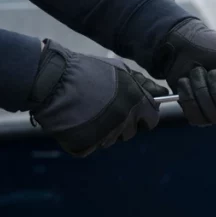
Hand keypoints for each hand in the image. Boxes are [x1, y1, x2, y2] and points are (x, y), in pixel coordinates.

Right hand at [27, 40, 167, 156]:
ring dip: (103, 131)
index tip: (134, 111)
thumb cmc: (87, 71)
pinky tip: (76, 123)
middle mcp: (125, 120)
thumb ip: (143, 84)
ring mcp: (106, 134)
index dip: (143, 116)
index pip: (152, 119)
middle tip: (104, 110)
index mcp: (137, 102)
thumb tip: (163, 93)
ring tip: (87, 113)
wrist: (52, 80)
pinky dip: (84, 139)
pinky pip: (91, 147)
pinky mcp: (86, 145)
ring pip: (111, 140)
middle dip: (123, 124)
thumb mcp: (120, 69)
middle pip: (131, 132)